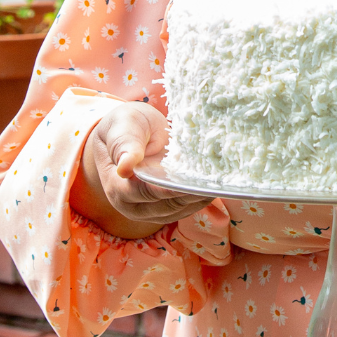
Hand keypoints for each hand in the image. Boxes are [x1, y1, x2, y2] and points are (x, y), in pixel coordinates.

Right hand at [69, 102, 212, 239]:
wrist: (131, 132)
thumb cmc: (126, 126)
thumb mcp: (122, 127)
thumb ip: (123, 144)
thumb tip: (124, 167)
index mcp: (116, 186)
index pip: (144, 193)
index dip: (167, 189)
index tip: (189, 182)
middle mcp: (132, 205)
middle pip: (166, 206)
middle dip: (190, 195)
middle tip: (215, 182)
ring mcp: (150, 210)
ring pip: (180, 209)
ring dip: (199, 198)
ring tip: (220, 183)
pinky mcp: (166, 208)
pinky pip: (186, 207)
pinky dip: (201, 198)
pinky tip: (215, 185)